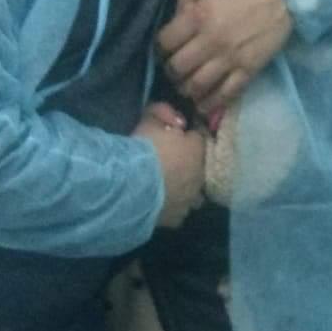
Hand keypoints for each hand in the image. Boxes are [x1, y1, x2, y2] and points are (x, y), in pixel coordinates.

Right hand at [133, 102, 204, 228]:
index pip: (197, 138)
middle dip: (186, 164)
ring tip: (166, 187)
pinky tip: (160, 204)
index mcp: (197, 150)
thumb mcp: (149, 119)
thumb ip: (163, 112)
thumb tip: (178, 121)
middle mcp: (200, 176)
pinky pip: (179, 211)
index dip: (184, 137)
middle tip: (166, 162)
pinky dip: (172, 207)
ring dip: (184, 189)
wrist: (132, 185)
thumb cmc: (143, 149)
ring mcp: (190, 200)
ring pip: (193, 193)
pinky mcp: (177, 218)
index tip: (171, 136)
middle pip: (197, 168)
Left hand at [158, 0, 290, 116]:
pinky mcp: (247, 71)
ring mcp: (229, 59)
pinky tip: (203, 104)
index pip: (165, 42)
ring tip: (186, 86)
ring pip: (197, 85)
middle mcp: (210, 41)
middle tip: (175, 69)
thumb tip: (176, 20)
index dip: (161, 47)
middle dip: (171, 70)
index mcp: (198, 15)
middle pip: (178, 68)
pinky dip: (210, 103)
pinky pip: (224, 94)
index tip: (165, 48)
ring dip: (187, 89)